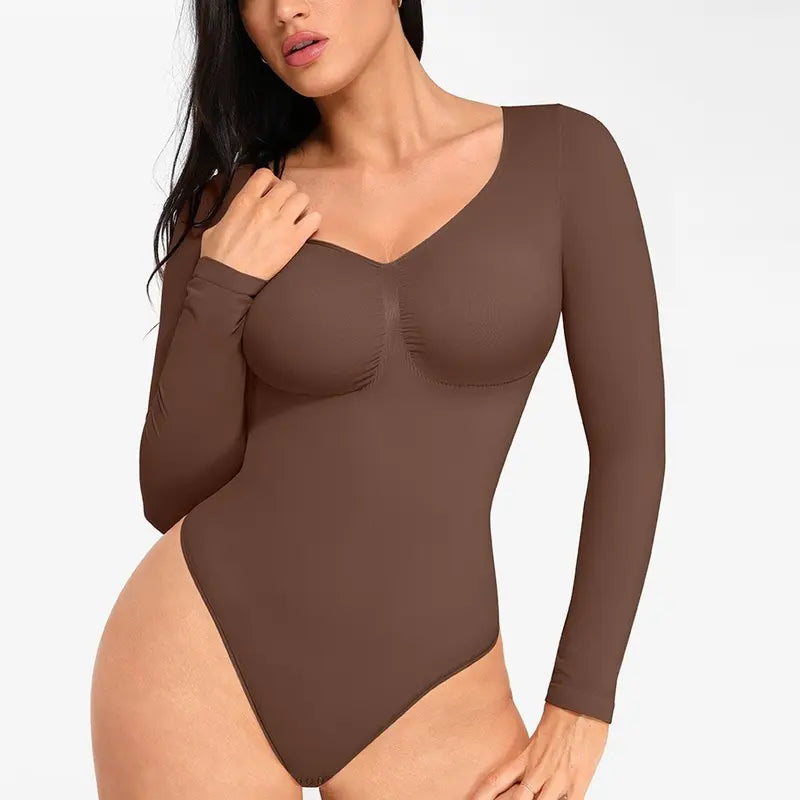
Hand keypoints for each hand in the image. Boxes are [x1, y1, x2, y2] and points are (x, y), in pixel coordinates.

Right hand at [200, 167, 321, 280]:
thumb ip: (231, 215)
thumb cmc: (220, 257)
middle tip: (285, 207)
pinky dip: (313, 222)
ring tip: (296, 217)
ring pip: (303, 198)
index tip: (271, 191)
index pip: (265, 175)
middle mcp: (265, 208)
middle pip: (288, 185)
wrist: (229, 279)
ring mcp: (281, 223)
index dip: (271, 181)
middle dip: (288, 195)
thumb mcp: (216, 227)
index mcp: (245, 202)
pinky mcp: (294, 240)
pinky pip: (314, 219)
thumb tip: (235, 215)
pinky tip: (305, 229)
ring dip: (301, 207)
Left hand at [471, 703, 607, 799]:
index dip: (482, 794)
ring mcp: (558, 778)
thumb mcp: (538, 736)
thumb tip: (527, 770)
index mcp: (525, 756)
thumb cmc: (562, 714)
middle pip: (517, 799)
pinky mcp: (578, 782)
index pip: (496, 780)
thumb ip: (530, 756)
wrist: (582, 705)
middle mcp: (538, 770)